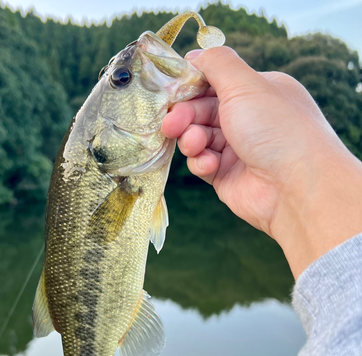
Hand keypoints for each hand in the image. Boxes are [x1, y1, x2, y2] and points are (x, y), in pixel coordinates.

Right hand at [162, 47, 361, 277]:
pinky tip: (209, 165)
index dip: (191, 87)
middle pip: (202, 111)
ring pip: (199, 138)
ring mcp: (237, 149)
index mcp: (258, 92)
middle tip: (171, 124)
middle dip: (185, 116)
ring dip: (192, 140)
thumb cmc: (276, 129)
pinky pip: (202, 163)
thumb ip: (216, 64)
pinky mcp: (226, 175)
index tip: (171, 92)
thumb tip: (193, 55)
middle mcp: (248, 119)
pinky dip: (201, 162)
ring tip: (196, 145)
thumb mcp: (245, 85)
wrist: (295, 187)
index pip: (215, 83)